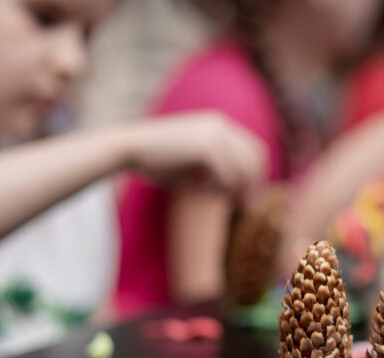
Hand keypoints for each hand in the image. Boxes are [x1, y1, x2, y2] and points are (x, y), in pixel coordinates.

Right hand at [124, 112, 266, 194]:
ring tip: (204, 193)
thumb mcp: (193, 169)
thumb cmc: (156, 161)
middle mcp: (221, 125)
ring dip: (228, 189)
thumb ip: (218, 175)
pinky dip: (215, 189)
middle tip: (242, 206)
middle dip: (251, 185)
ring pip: (242, 170)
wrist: (128, 148)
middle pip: (255, 159)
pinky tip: (195, 189)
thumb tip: (238, 194)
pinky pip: (227, 176)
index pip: (253, 150)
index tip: (246, 198)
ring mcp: (215, 133)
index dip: (255, 175)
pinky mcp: (206, 145)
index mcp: (218, 125)